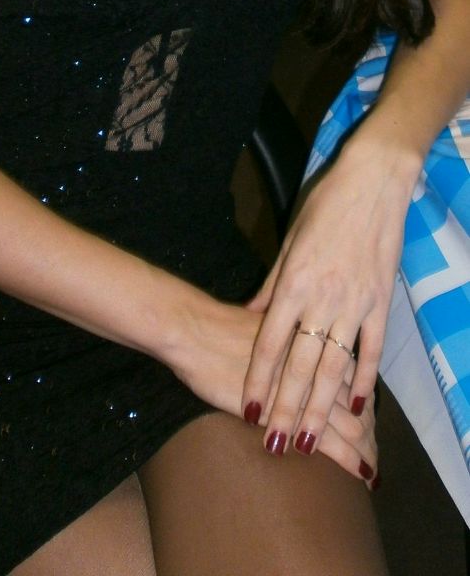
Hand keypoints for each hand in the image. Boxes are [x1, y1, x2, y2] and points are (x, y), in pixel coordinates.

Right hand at [169, 289, 378, 486]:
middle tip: (374, 456)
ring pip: (353, 426)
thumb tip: (295, 349)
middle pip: (359, 405)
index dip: (365, 405)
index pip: (356, 378)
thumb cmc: (224, 329)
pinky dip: (348, 460)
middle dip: (370, 435)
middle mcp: (320, 365)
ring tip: (371, 471)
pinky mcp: (291, 414)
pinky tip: (359, 474)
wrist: (198, 333)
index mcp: (316, 342)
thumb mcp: (269, 328)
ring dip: (365, 451)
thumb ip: (289, 341)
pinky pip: (330, 442)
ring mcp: (307, 391)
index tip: (368, 424)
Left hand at [241, 140, 407, 457]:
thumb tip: (251, 316)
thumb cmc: (325, 205)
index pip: (270, 343)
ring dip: (321, 408)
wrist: (372, 182)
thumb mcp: (289, 241)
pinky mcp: (381, 300)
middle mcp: (322, 298)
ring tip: (309, 441)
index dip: (258, 380)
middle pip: (299, 365)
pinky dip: (364, 380)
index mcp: (294, 282)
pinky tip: (356, 409)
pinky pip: (371, 349)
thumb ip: (271, 285)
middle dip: (286, 409)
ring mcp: (355, 302)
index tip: (247, 411)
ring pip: (334, 366)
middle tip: (275, 446)